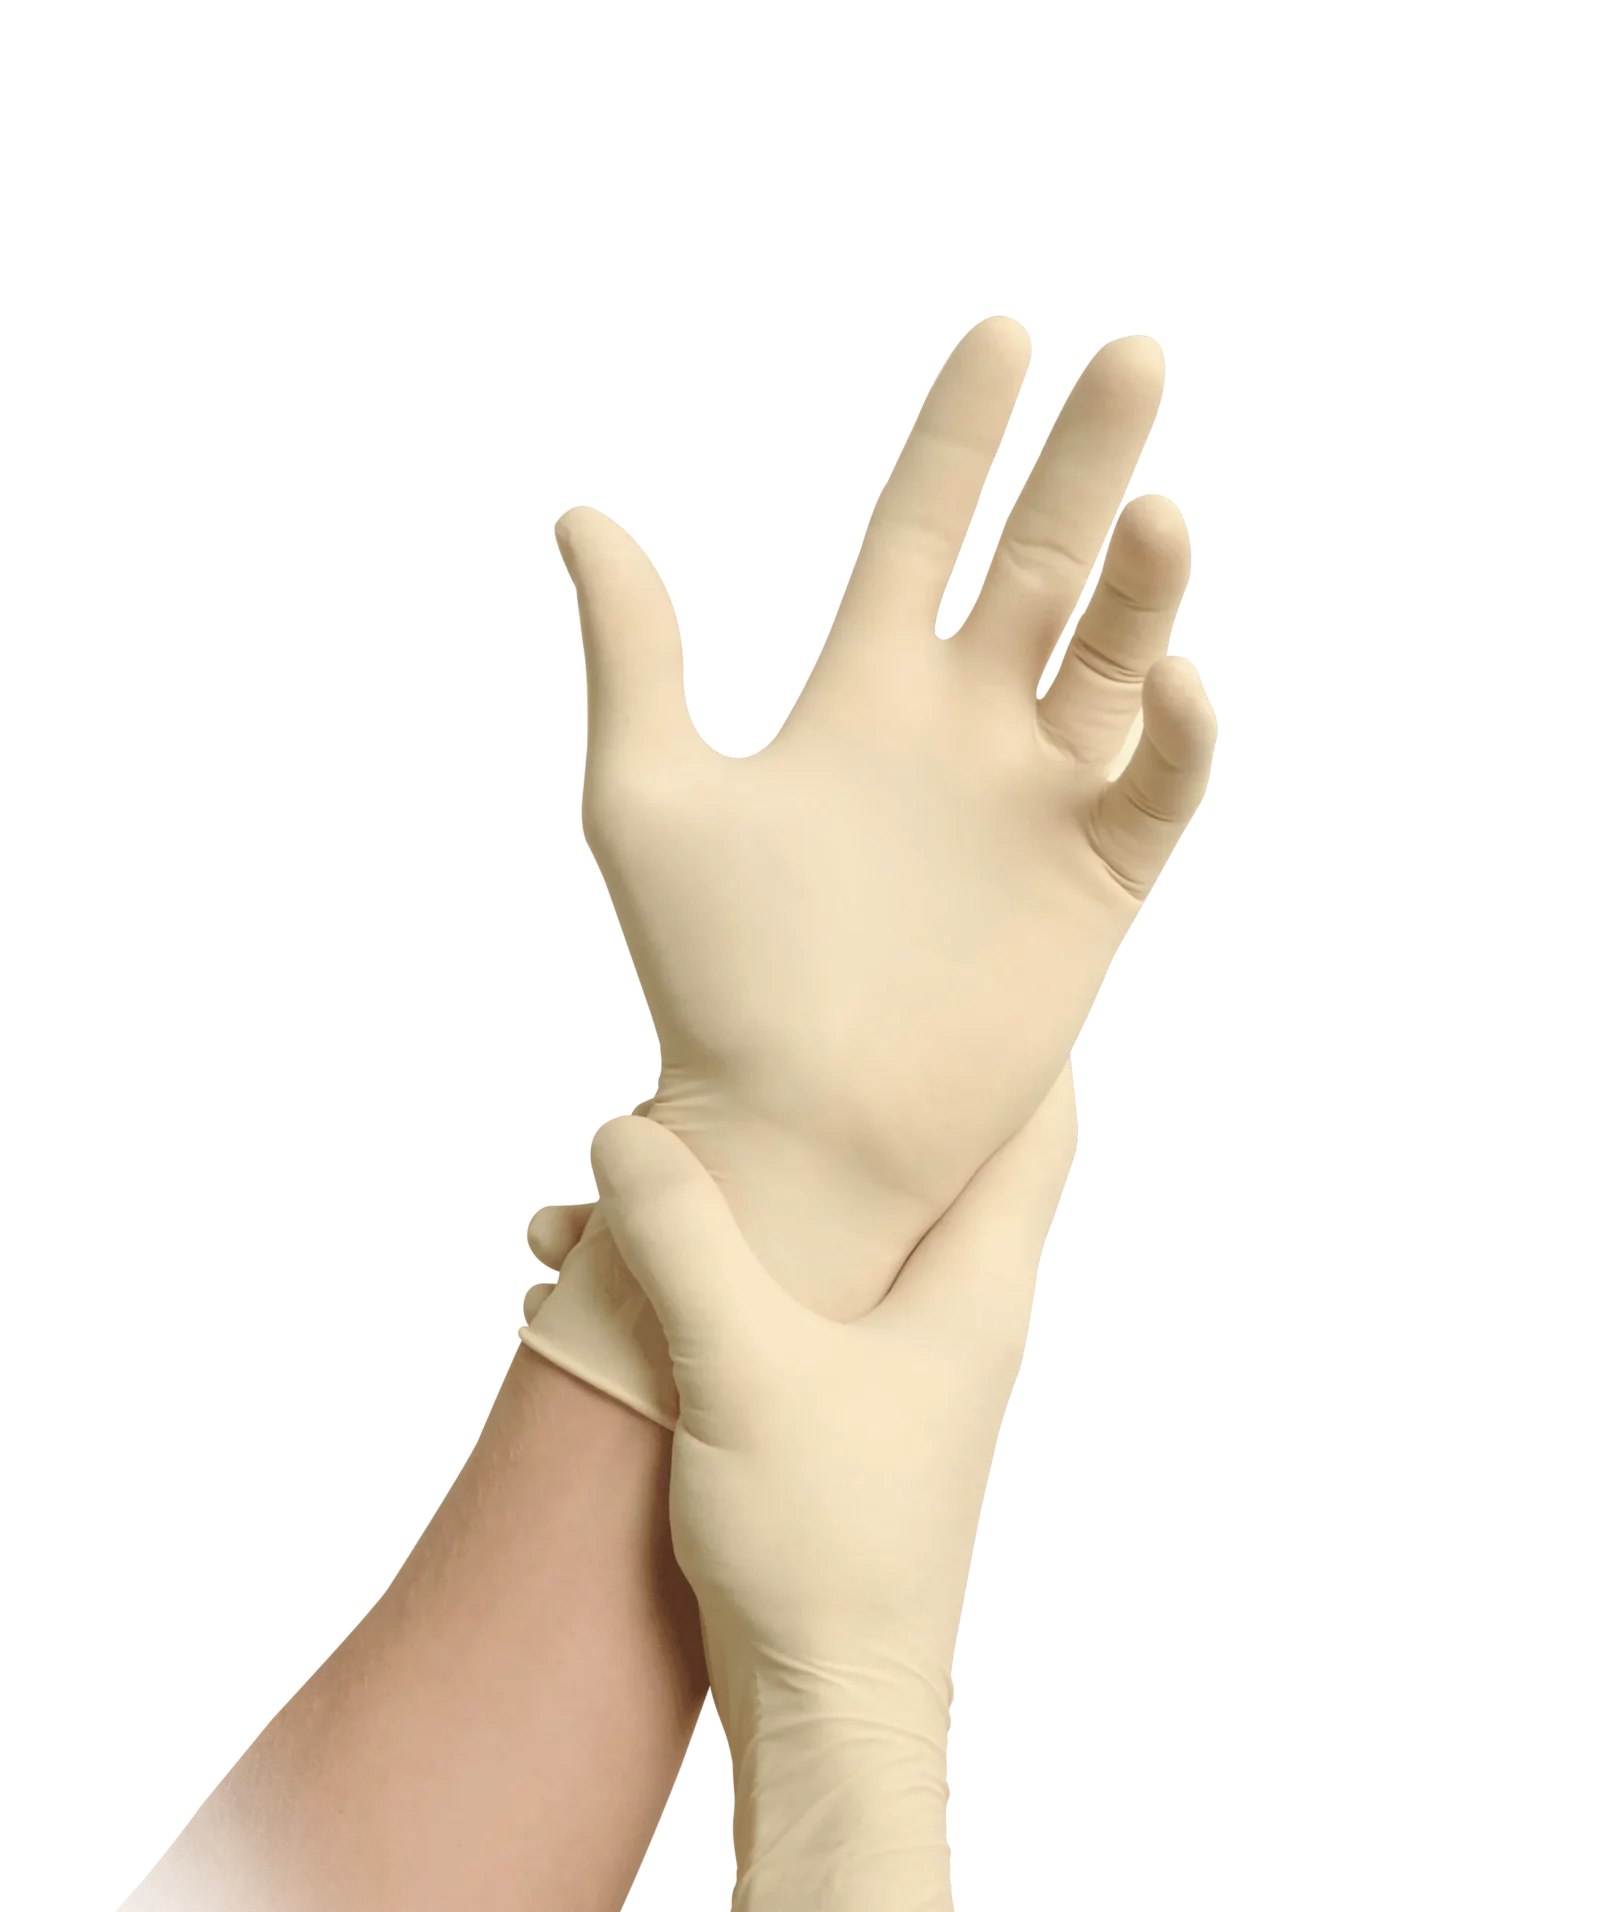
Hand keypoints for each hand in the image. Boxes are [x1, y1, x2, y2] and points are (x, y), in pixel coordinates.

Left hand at [528, 319, 1213, 1423]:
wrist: (791, 1130)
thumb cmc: (706, 980)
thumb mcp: (646, 799)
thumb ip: (634, 657)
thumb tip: (582, 514)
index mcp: (860, 700)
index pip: (921, 531)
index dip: (962, 435)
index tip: (1003, 334)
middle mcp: (958, 738)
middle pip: (1041, 565)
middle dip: (1085, 459)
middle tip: (1136, 356)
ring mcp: (1030, 810)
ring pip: (1115, 658)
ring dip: (1143, 581)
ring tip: (1152, 508)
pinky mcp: (1089, 889)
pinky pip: (1155, 788)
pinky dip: (1175, 732)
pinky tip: (1165, 679)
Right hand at [589, 1071, 1078, 1911]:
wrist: (826, 1707)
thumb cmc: (823, 1546)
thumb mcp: (741, 1363)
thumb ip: (683, 1236)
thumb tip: (626, 1133)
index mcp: (972, 1280)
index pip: (1031, 1117)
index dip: (1003, 1030)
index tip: (947, 957)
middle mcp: (947, 1311)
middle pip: (900, 1161)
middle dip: (800, 1107)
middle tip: (715, 1052)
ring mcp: (886, 1366)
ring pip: (810, 1238)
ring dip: (714, 1206)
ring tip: (595, 1202)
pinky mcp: (826, 1414)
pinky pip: (760, 1309)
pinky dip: (689, 1284)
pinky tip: (588, 1290)